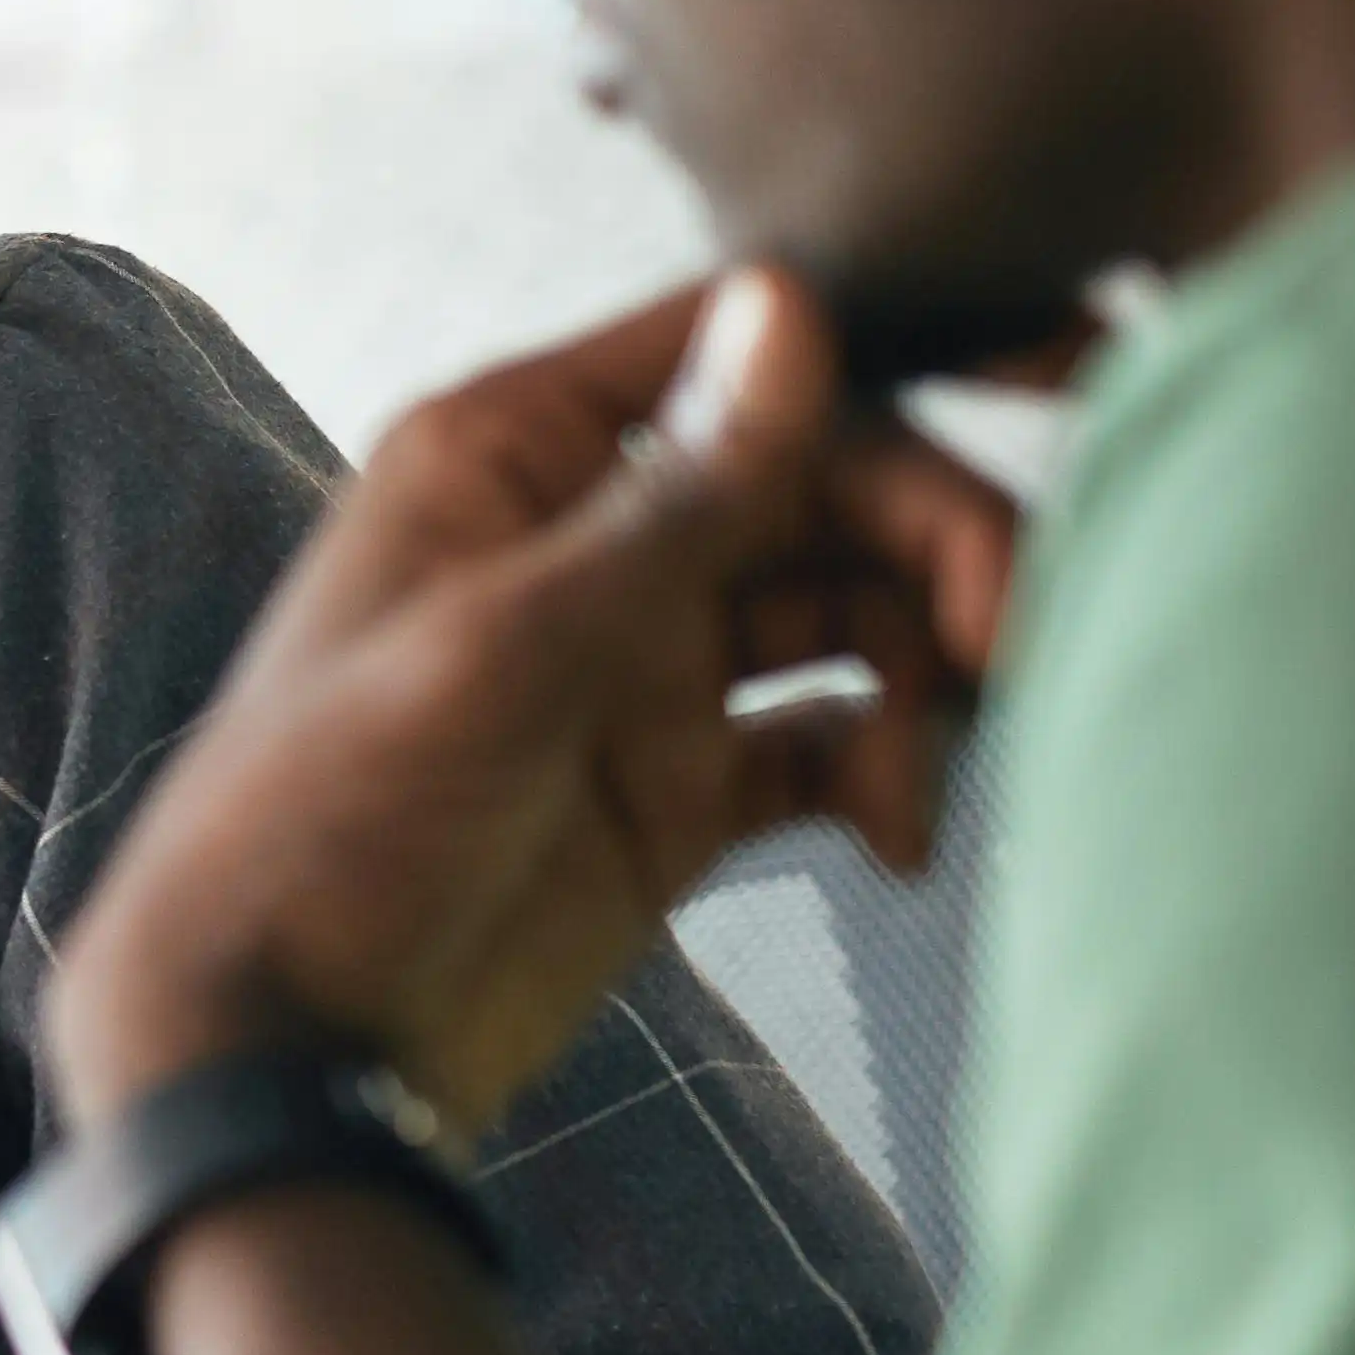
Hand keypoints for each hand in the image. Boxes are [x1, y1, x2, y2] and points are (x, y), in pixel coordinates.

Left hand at [49, 267, 1019, 1131]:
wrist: (275, 1045)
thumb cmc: (327, 820)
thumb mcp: (507, 647)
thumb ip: (669, 496)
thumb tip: (790, 310)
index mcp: (514, 448)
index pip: (751, 343)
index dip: (914, 348)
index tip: (1079, 370)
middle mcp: (590, 534)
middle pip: (834, 478)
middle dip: (941, 547)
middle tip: (1009, 642)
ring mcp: (642, 660)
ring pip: (855, 607)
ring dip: (930, 672)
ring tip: (927, 783)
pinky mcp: (678, 785)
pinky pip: (835, 738)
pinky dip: (889, 773)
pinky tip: (898, 843)